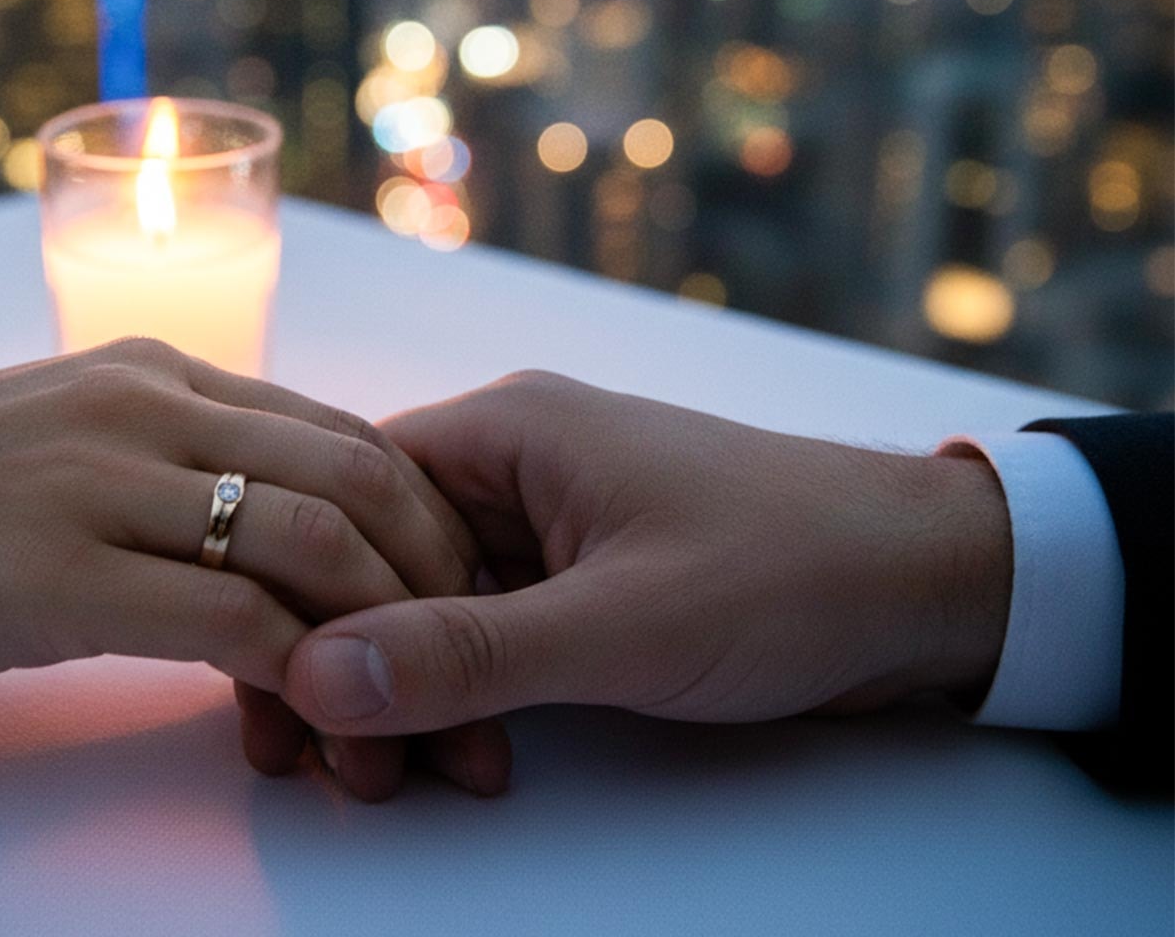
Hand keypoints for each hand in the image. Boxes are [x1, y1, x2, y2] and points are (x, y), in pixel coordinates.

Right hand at [0, 339, 480, 714]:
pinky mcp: (55, 572)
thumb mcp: (50, 446)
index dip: (426, 517)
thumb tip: (256, 523)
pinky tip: (328, 722)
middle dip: (446, 575)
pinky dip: (302, 671)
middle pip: (361, 472)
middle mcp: (148, 403)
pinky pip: (226, 614)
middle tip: (487, 666)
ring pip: (312, 537)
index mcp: (157, 371)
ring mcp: (103, 479)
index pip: (345, 429)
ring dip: (392, 636)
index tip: (465, 599)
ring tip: (428, 721)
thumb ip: (157, 464)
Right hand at [278, 371, 1012, 742]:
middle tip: (319, 758)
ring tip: (380, 774)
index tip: (273, 692)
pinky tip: (455, 753)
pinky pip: (486, 626)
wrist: (930, 584)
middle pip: (376, 557)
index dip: (298, 596)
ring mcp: (550, 520)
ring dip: (402, 686)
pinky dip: (463, 688)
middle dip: (343, 659)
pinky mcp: (583, 573)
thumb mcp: (621, 623)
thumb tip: (319, 673)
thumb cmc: (793, 569)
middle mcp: (517, 464)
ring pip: (427, 601)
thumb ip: (468, 652)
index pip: (348, 497)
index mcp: (509, 431)